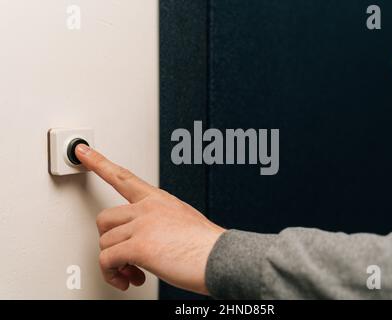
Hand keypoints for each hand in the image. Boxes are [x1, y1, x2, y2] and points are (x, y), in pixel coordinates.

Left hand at [75, 144, 225, 294]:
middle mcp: (148, 207)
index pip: (124, 176)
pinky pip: (108, 259)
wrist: (222, 258)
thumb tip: (147, 242)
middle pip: (105, 218)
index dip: (100, 163)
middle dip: (108, 240)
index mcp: (159, 199)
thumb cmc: (207, 246)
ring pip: (105, 242)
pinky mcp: (139, 245)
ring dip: (113, 263)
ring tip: (131, 274)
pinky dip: (112, 274)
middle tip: (122, 258)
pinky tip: (129, 278)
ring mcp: (142, 224)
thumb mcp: (184, 223)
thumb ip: (160, 224)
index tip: (82, 152)